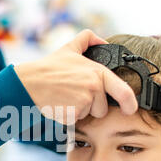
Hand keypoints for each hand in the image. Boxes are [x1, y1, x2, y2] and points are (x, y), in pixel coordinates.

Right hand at [14, 29, 137, 124]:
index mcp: (97, 72)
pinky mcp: (73, 115)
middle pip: (102, 108)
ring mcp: (83, 103)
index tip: (131, 108)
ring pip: (88, 115)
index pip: (123, 91)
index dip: (130, 103)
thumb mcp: (70, 47)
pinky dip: (68, 116)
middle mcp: (93, 88)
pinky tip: (60, 104)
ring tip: (65, 97)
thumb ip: (88, 39)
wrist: (29, 82)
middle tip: (74, 93)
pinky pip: (76, 121)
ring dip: (79, 110)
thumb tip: (104, 41)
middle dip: (91, 105)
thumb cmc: (49, 67)